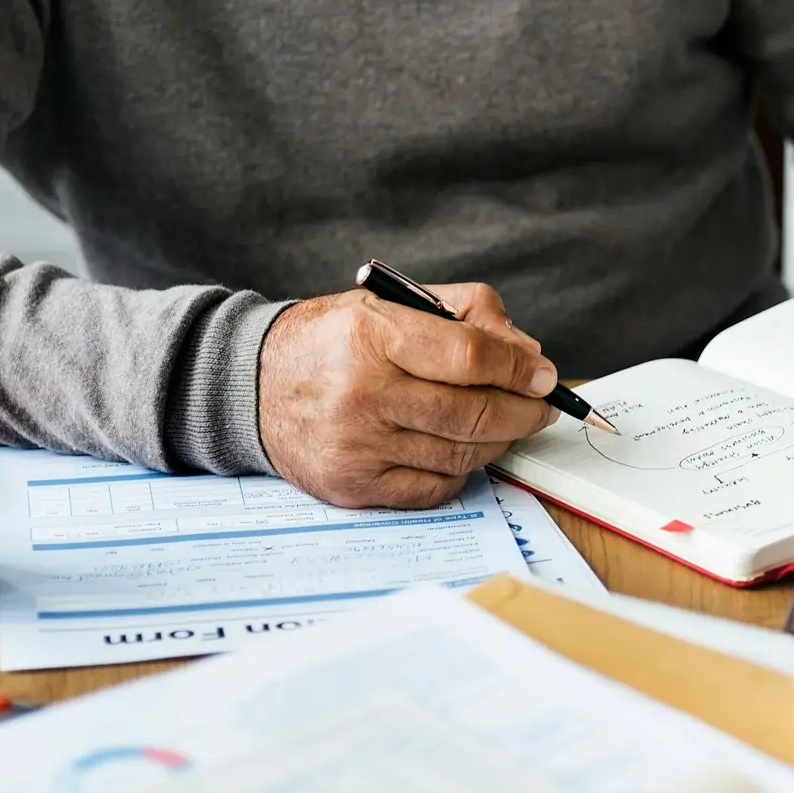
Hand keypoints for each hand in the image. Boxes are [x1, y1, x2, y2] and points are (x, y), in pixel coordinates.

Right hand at [258, 282, 558, 508]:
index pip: (471, 358)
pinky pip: (434, 487)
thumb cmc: (330, 342)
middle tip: (542, 407)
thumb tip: (527, 354)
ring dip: (498, 441)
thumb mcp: (388, 305)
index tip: (543, 375)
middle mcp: (362, 394)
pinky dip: (461, 471)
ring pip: (461, 454)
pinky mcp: (353, 485)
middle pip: (473, 413)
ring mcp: (357, 446)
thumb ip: (461, 315)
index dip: (519, 369)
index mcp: (372, 335)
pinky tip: (463, 450)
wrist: (250, 386)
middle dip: (523, 412)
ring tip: (507, 425)